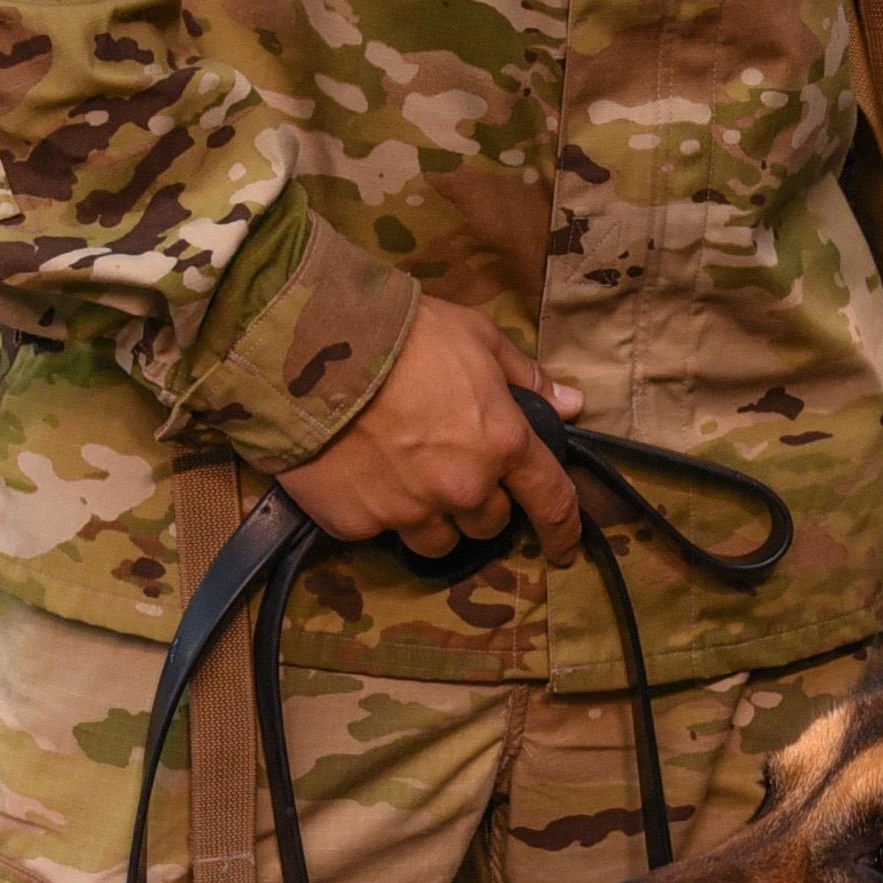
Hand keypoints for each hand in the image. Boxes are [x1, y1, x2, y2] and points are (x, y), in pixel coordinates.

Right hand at [281, 295, 585, 560]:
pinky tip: (356, 473)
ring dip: (431, 518)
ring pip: (436, 540)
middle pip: (487, 524)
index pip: (551, 501)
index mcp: (501, 443)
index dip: (562, 530)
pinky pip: (377, 531)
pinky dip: (374, 510)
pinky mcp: (356, 523)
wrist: (311, 349)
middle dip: (477, 502)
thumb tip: (571, 404)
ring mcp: (408, 511)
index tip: (564, 548)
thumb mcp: (478, 338)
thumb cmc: (404, 334)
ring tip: (401, 475)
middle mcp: (462, 488)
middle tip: (447, 466)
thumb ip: (527, 378)